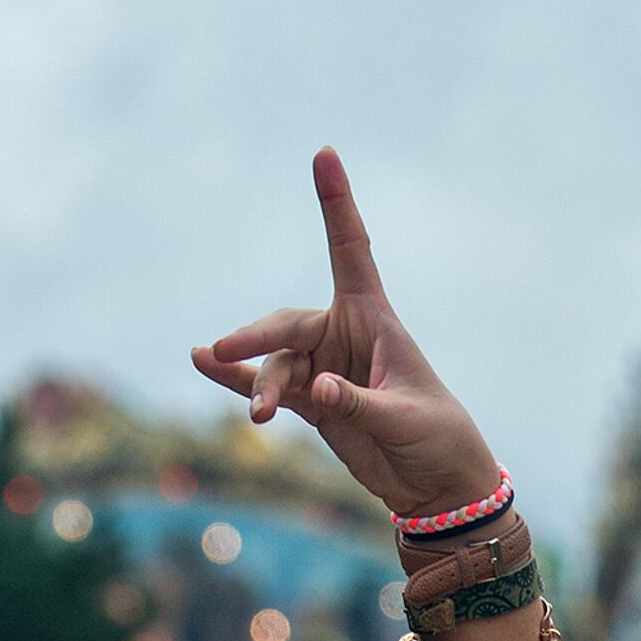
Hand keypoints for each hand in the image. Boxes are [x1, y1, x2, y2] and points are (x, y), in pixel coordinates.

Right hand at [194, 147, 501, 518]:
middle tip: (223, 352)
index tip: (324, 154)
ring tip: (257, 415)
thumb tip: (316, 390)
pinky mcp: (312, 403)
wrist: (437, 485)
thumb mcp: (404, 419)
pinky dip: (239, 381)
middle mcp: (344, 335)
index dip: (337, 204)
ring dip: (260, 386)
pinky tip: (203, 367)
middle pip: (288, 324)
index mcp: (375, 319)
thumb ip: (358, 404)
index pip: (351, 250)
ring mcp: (323, 368)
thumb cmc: (437, 438)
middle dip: (255, 339)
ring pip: (275, 365)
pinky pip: (268, 386)